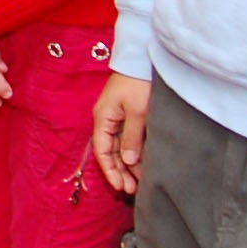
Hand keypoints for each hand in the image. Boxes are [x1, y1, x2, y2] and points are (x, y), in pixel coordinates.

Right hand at [92, 72, 151, 195]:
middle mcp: (107, 119)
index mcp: (103, 118)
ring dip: (129, 164)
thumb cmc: (138, 81)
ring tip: (139, 181)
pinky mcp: (130, 114)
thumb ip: (132, 138)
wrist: (143, 57)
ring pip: (121, 147)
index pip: (103, 151)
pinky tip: (143, 163)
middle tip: (132, 190)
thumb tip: (128, 162)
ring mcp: (118, 117)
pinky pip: (129, 138)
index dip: (110, 171)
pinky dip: (135, 152)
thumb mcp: (137, 112)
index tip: (120, 187)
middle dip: (120, 172)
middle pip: (111, 152)